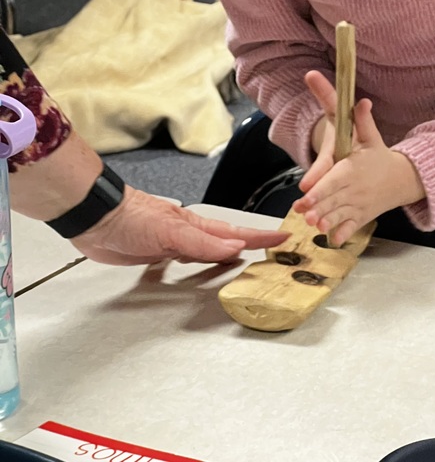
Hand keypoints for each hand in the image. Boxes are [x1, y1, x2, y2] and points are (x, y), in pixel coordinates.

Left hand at [70, 186, 286, 265]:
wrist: (96, 218)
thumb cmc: (131, 217)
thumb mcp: (171, 231)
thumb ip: (203, 242)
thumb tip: (237, 246)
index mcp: (196, 226)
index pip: (236, 233)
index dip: (260, 236)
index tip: (284, 236)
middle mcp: (188, 234)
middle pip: (225, 240)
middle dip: (249, 244)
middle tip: (271, 248)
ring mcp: (172, 243)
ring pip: (205, 251)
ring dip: (224, 255)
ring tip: (240, 260)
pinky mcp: (154, 254)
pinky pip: (182, 260)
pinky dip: (192, 265)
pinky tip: (190, 270)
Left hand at [294, 78, 424, 245]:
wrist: (401, 178)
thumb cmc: (380, 156)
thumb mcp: (371, 137)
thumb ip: (362, 120)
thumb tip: (362, 101)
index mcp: (353, 169)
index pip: (334, 180)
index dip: (320, 189)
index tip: (306, 196)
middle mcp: (355, 189)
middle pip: (334, 200)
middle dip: (319, 209)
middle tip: (305, 215)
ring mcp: (359, 205)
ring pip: (341, 215)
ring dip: (329, 222)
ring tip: (316, 227)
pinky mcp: (362, 217)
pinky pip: (352, 227)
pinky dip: (344, 234)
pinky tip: (334, 239)